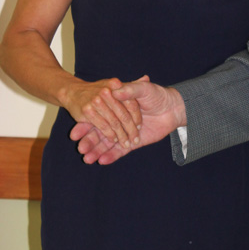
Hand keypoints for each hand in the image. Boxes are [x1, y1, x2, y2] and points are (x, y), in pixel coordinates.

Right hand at [70, 76, 185, 164]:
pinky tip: (101, 160)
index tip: (75, 132)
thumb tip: (115, 90)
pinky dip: (111, 156)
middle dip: (89, 140)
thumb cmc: (158, 95)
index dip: (86, 124)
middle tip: (79, 147)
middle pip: (99, 131)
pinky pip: (119, 151)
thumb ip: (130, 89)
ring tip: (86, 158)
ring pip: (107, 143)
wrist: (173, 108)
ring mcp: (124, 132)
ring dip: (97, 150)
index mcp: (115, 106)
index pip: (98, 116)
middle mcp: (117, 119)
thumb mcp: (144, 89)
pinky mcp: (132, 142)